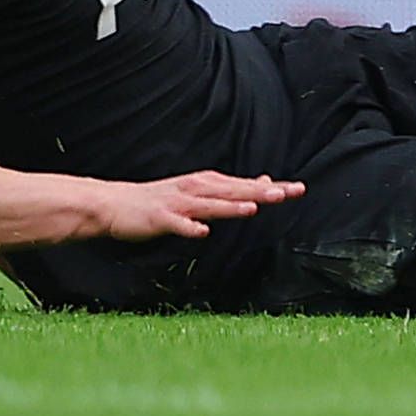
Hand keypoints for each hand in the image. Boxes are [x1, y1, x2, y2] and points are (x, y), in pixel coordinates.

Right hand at [87, 171, 302, 241]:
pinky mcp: (160, 218)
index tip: (299, 189)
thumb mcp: (202, 190)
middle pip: (234, 192)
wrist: (116, 204)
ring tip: (252, 209)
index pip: (246, 186)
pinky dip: (189, 227)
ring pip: (209, 205)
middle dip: (260, 193)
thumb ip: (234, 190)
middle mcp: (197, 189)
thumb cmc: (163, 200)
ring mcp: (179, 203)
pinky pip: (177, 224)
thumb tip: (267, 182)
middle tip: (287, 194)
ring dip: (230, 207)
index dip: (272, 188)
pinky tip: (202, 232)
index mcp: (209, 184)